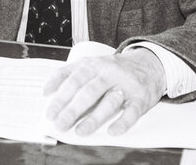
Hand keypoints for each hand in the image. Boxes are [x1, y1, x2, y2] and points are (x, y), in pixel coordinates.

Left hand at [43, 47, 165, 135]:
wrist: (149, 64)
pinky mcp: (141, 98)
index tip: (50, 113)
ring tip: (80, 131)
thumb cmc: (113, 69)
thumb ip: (67, 74)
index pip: (74, 81)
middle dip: (73, 110)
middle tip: (61, 124)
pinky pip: (132, 112)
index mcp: (94, 65)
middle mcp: (109, 73)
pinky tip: (112, 131)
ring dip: (94, 118)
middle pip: (89, 92)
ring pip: (109, 102)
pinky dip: (122, 122)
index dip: (61, 98)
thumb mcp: (90, 64)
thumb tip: (46, 90)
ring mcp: (126, 85)